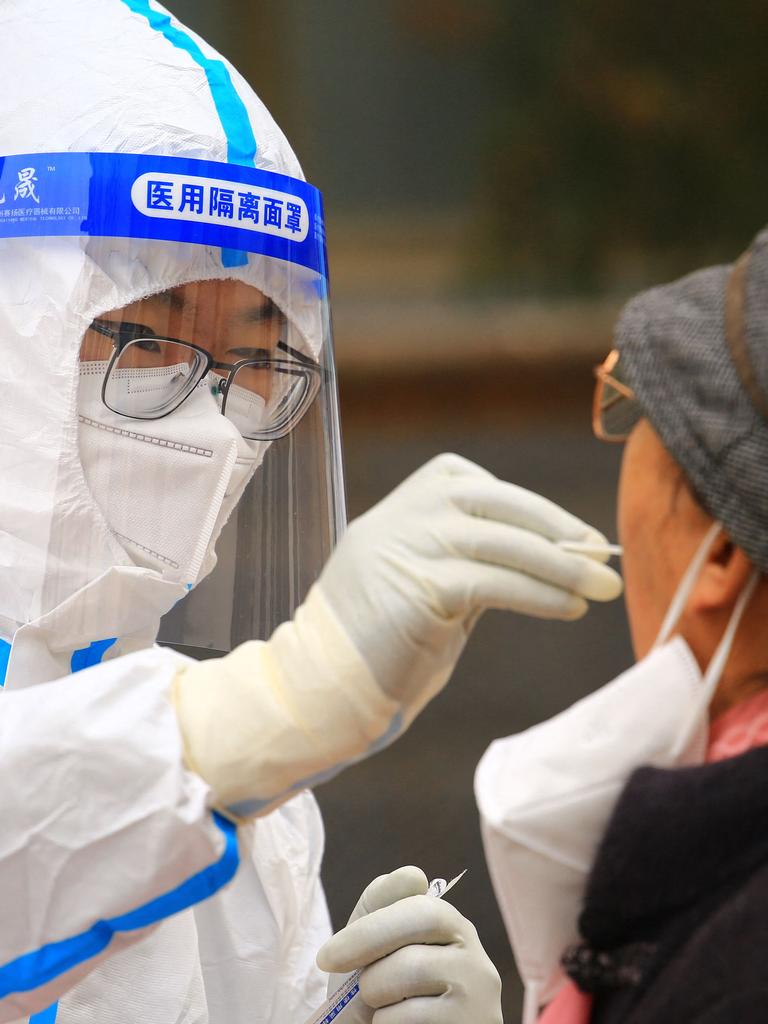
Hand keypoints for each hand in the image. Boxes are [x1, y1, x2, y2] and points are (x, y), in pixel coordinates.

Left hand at [317, 866, 502, 1023]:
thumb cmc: (382, 998)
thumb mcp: (374, 950)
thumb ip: (383, 906)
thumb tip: (414, 876)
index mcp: (453, 930)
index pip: (419, 901)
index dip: (369, 925)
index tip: (328, 954)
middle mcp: (476, 956)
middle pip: (423, 919)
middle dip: (368, 941)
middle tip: (333, 967)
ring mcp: (480, 994)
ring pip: (410, 967)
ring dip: (375, 991)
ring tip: (377, 1006)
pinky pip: (410, 1016)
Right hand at [318, 453, 621, 717]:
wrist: (323, 690)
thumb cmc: (384, 644)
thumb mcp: (430, 585)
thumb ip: (477, 562)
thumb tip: (560, 557)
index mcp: (402, 505)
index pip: (479, 486)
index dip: (536, 510)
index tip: (577, 537)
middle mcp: (401, 514)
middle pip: (496, 503)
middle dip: (558, 530)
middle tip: (604, 556)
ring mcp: (405, 544)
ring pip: (501, 542)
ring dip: (562, 566)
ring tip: (604, 588)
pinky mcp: (417, 586)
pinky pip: (494, 582)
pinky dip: (541, 594)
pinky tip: (570, 608)